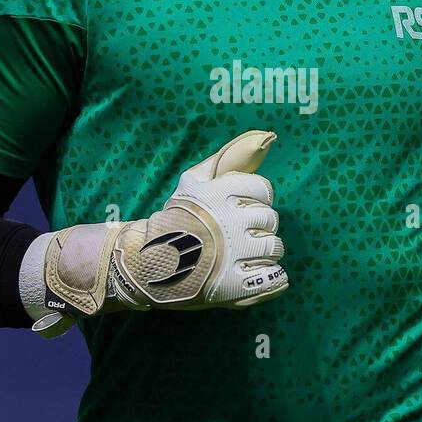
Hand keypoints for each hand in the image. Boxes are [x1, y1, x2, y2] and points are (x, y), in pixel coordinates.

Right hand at [28, 130, 287, 335]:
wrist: (146, 263)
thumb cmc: (175, 220)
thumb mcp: (194, 182)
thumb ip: (228, 159)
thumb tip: (268, 137)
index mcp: (222, 193)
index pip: (263, 190)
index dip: (255, 202)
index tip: (238, 212)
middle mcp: (231, 221)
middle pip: (271, 220)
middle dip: (259, 228)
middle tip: (239, 237)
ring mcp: (234, 254)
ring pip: (275, 248)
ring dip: (264, 254)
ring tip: (244, 258)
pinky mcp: (236, 285)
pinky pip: (275, 278)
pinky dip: (269, 279)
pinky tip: (252, 276)